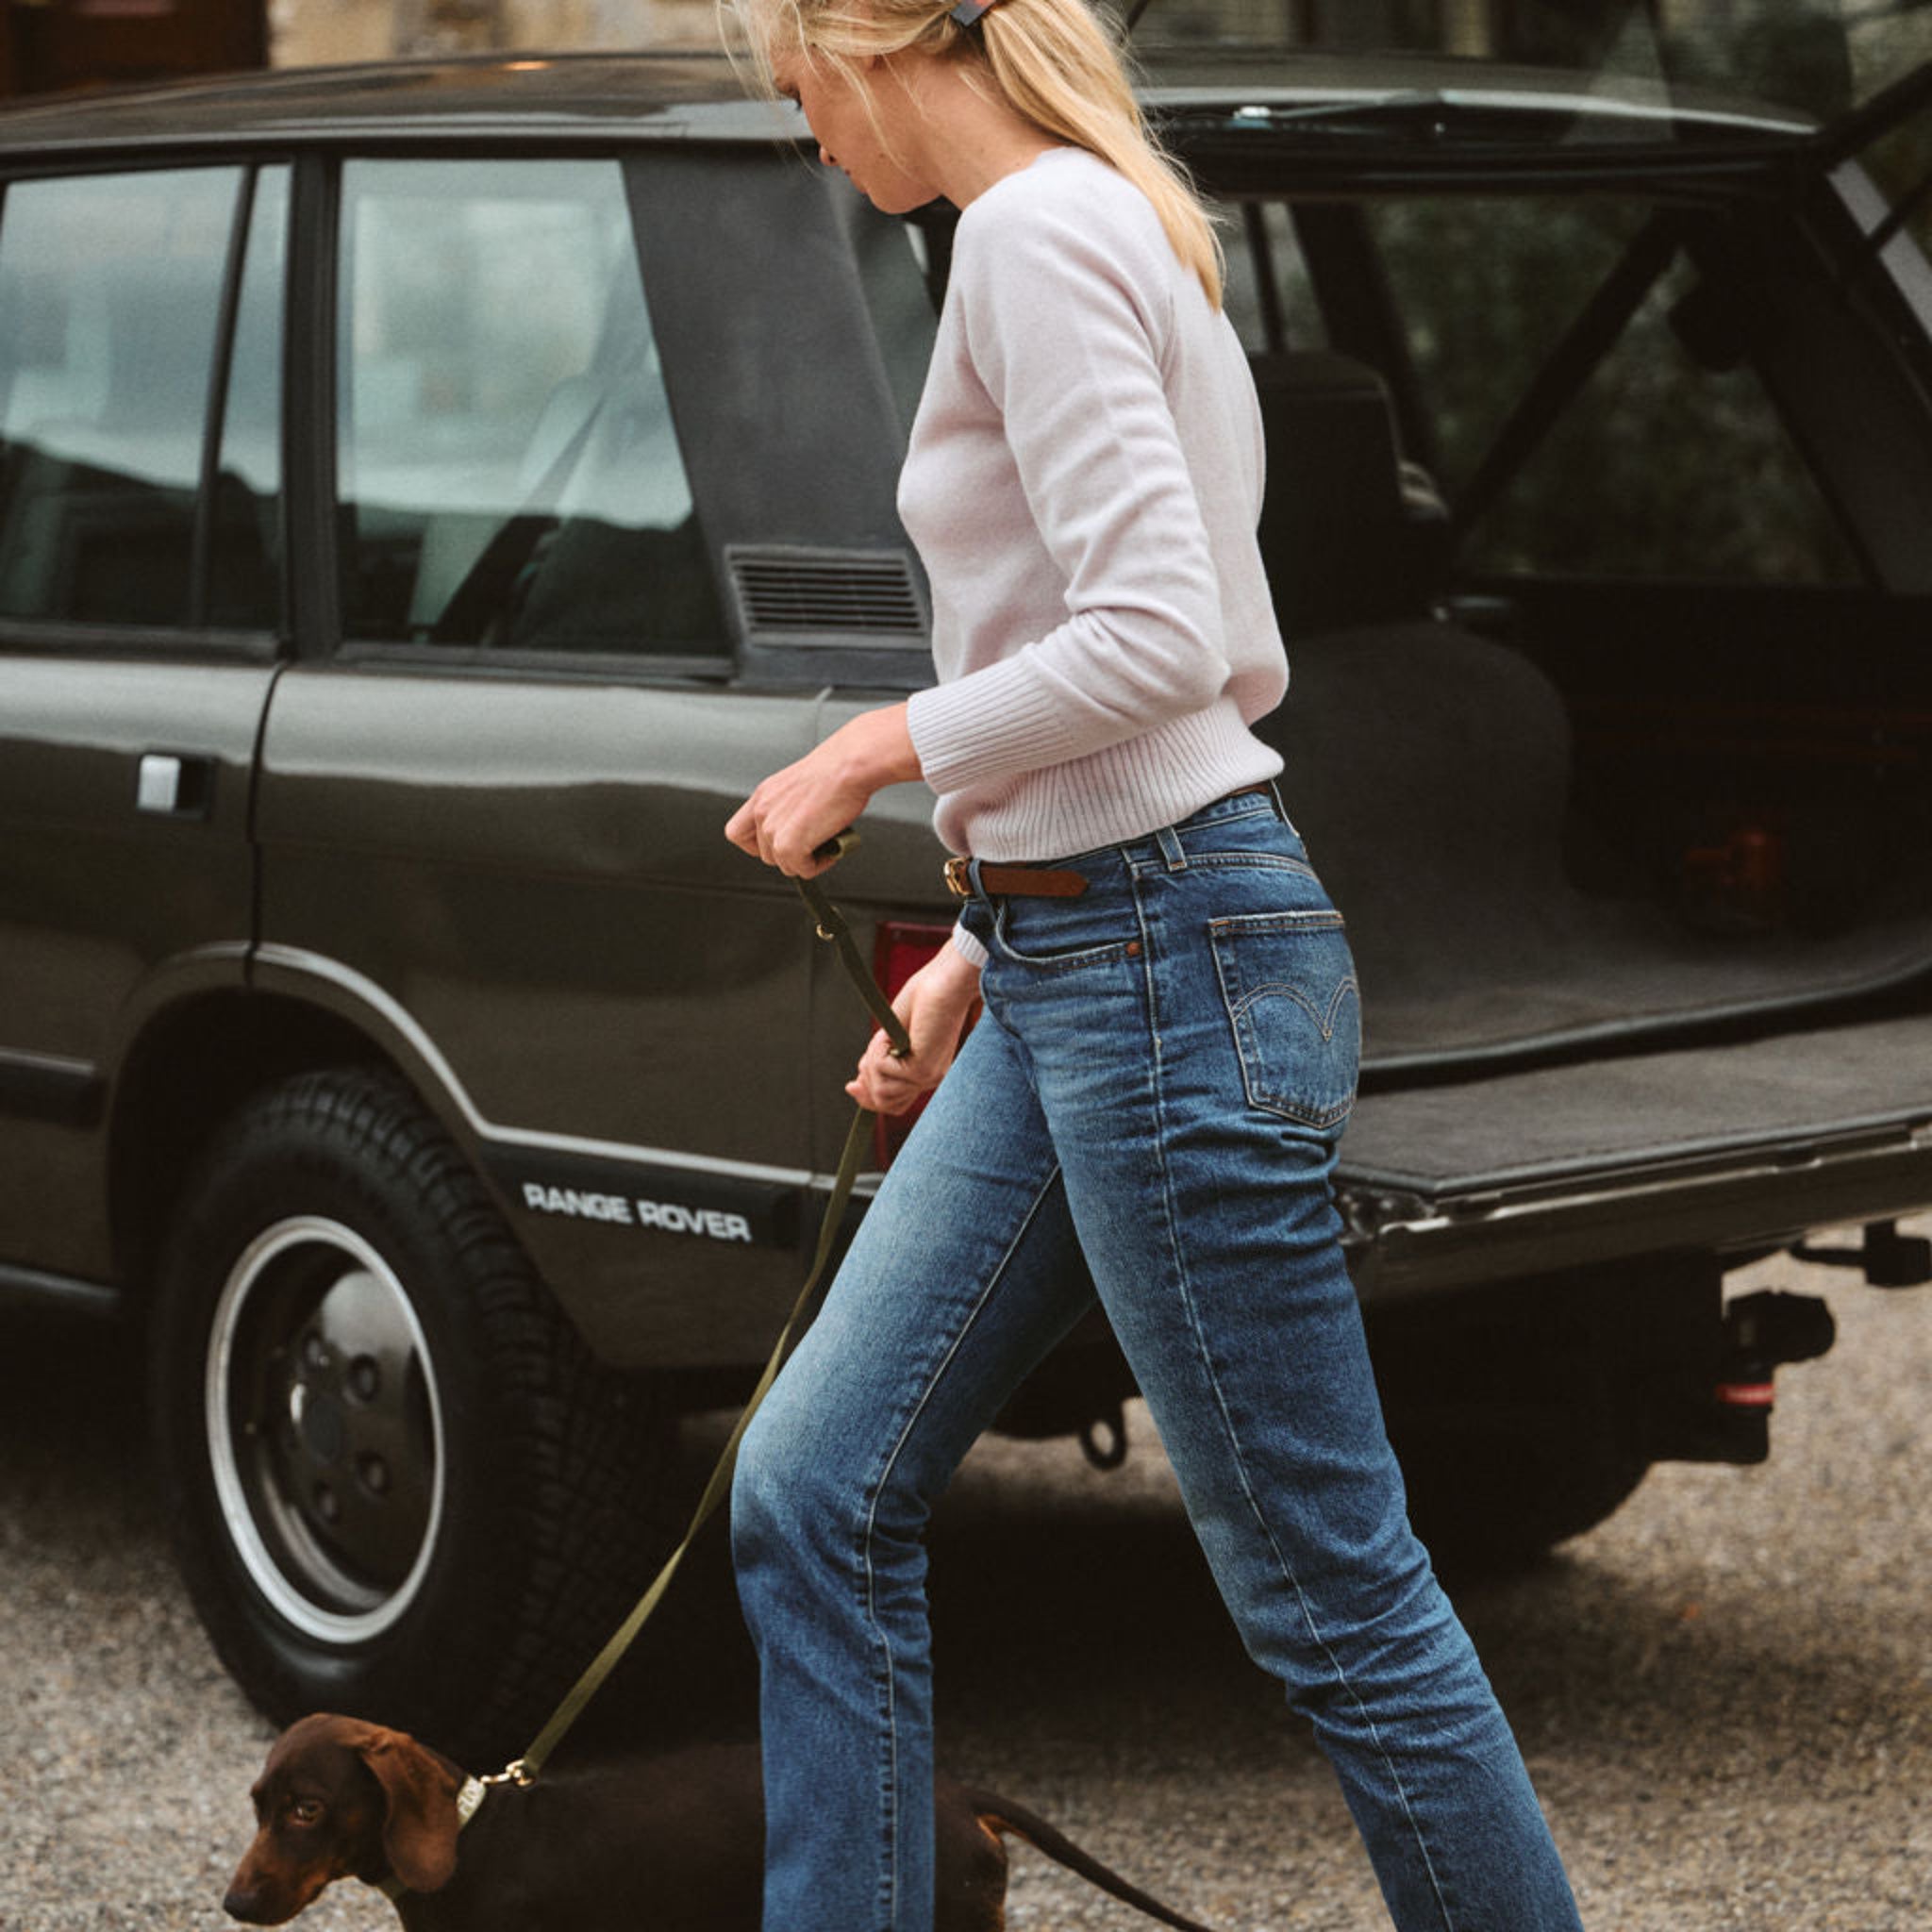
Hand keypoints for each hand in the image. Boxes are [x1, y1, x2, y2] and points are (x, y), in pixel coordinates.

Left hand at [725, 704, 920, 876]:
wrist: (848, 767)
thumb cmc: (835, 771)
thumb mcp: (799, 787)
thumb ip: (789, 809)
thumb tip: (802, 832)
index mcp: (763, 795)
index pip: (737, 832)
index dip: (756, 845)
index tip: (776, 845)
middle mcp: (763, 811)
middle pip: (765, 854)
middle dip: (790, 854)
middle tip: (813, 844)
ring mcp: (772, 829)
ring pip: (784, 865)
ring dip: (806, 860)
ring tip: (826, 843)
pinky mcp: (788, 846)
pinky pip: (801, 870)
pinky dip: (818, 865)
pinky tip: (832, 849)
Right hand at [847, 943, 980, 1113]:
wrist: (945, 982)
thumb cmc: (921, 999)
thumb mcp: (889, 1037)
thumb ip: (876, 1064)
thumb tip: (851, 1087)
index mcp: (924, 1071)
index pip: (893, 1104)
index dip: (869, 1099)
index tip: (851, 1085)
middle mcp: (929, 1079)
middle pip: (884, 1103)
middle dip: (867, 1080)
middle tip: (870, 1053)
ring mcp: (927, 1077)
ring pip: (881, 1091)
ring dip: (872, 1063)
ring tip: (884, 1039)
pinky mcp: (923, 1070)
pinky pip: (883, 1071)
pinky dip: (878, 1050)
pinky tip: (890, 1034)